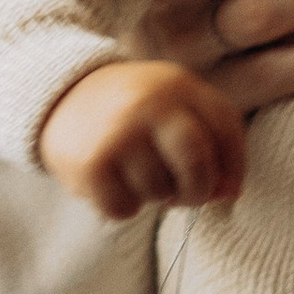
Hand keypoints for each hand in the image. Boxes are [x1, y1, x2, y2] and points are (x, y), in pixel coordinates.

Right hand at [41, 58, 247, 216]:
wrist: (59, 97)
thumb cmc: (133, 112)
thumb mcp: (174, 106)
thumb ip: (211, 140)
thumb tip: (229, 193)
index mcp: (178, 85)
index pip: (226, 130)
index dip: (233, 166)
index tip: (224, 184)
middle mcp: (149, 104)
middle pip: (197, 163)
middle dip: (198, 190)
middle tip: (185, 195)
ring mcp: (119, 133)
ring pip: (160, 192)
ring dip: (155, 197)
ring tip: (137, 174)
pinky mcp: (91, 163)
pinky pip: (125, 208)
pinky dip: (122, 207)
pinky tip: (112, 183)